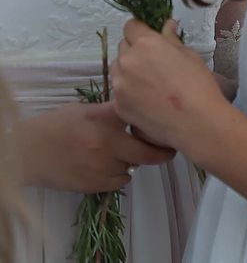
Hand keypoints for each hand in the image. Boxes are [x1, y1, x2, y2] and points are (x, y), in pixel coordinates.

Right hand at [19, 100, 174, 192]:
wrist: (28, 152)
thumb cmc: (59, 125)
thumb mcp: (88, 110)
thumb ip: (114, 112)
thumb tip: (143, 111)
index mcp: (106, 118)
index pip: (144, 119)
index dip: (160, 124)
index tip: (171, 126)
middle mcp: (107, 142)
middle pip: (148, 152)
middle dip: (162, 153)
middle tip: (169, 151)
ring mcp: (101, 166)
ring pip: (134, 168)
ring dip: (133, 162)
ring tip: (122, 155)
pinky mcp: (93, 185)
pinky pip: (120, 182)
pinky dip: (119, 176)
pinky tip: (109, 166)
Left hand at [109, 18, 228, 159]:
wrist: (195, 122)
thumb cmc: (199, 85)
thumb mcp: (189, 56)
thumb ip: (171, 39)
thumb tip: (167, 25)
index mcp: (146, 44)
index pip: (131, 26)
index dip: (141, 30)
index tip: (151, 38)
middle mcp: (127, 61)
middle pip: (123, 47)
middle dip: (135, 50)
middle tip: (155, 62)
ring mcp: (119, 85)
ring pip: (118, 69)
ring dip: (129, 70)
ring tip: (151, 83)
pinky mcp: (118, 105)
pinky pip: (120, 91)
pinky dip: (130, 91)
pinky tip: (148, 100)